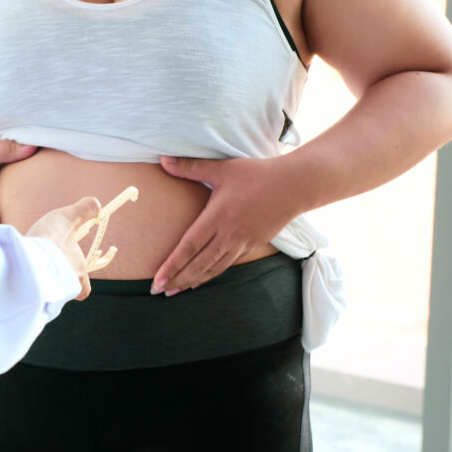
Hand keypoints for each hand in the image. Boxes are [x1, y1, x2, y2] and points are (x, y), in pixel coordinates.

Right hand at [26, 197, 101, 300]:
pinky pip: (33, 296)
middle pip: (64, 292)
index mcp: (78, 272)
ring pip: (48, 294)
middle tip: (47, 266)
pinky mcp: (31, 297)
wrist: (26, 258)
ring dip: (43, 285)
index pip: (84, 290)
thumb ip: (83, 210)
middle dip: (57, 282)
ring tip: (32, 268)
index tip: (72, 275)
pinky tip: (21, 275)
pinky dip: (29, 288)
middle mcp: (66, 288)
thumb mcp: (68, 218)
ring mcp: (49, 295)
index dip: (79, 285)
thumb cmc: (50, 239)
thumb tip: (97, 204)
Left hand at [151, 156, 300, 295]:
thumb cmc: (257, 174)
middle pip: (199, 264)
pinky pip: (229, 264)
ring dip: (193, 281)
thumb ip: (191, 167)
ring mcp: (242, 243)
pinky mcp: (253, 245)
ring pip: (214, 268)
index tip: (158, 279)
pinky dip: (213, 274)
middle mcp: (228, 235)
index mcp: (217, 217)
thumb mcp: (222, 168)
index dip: (172, 265)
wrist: (294, 186)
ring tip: (176, 291)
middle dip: (177, 279)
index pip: (189, 247)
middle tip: (158, 291)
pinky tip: (203, 278)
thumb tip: (163, 159)